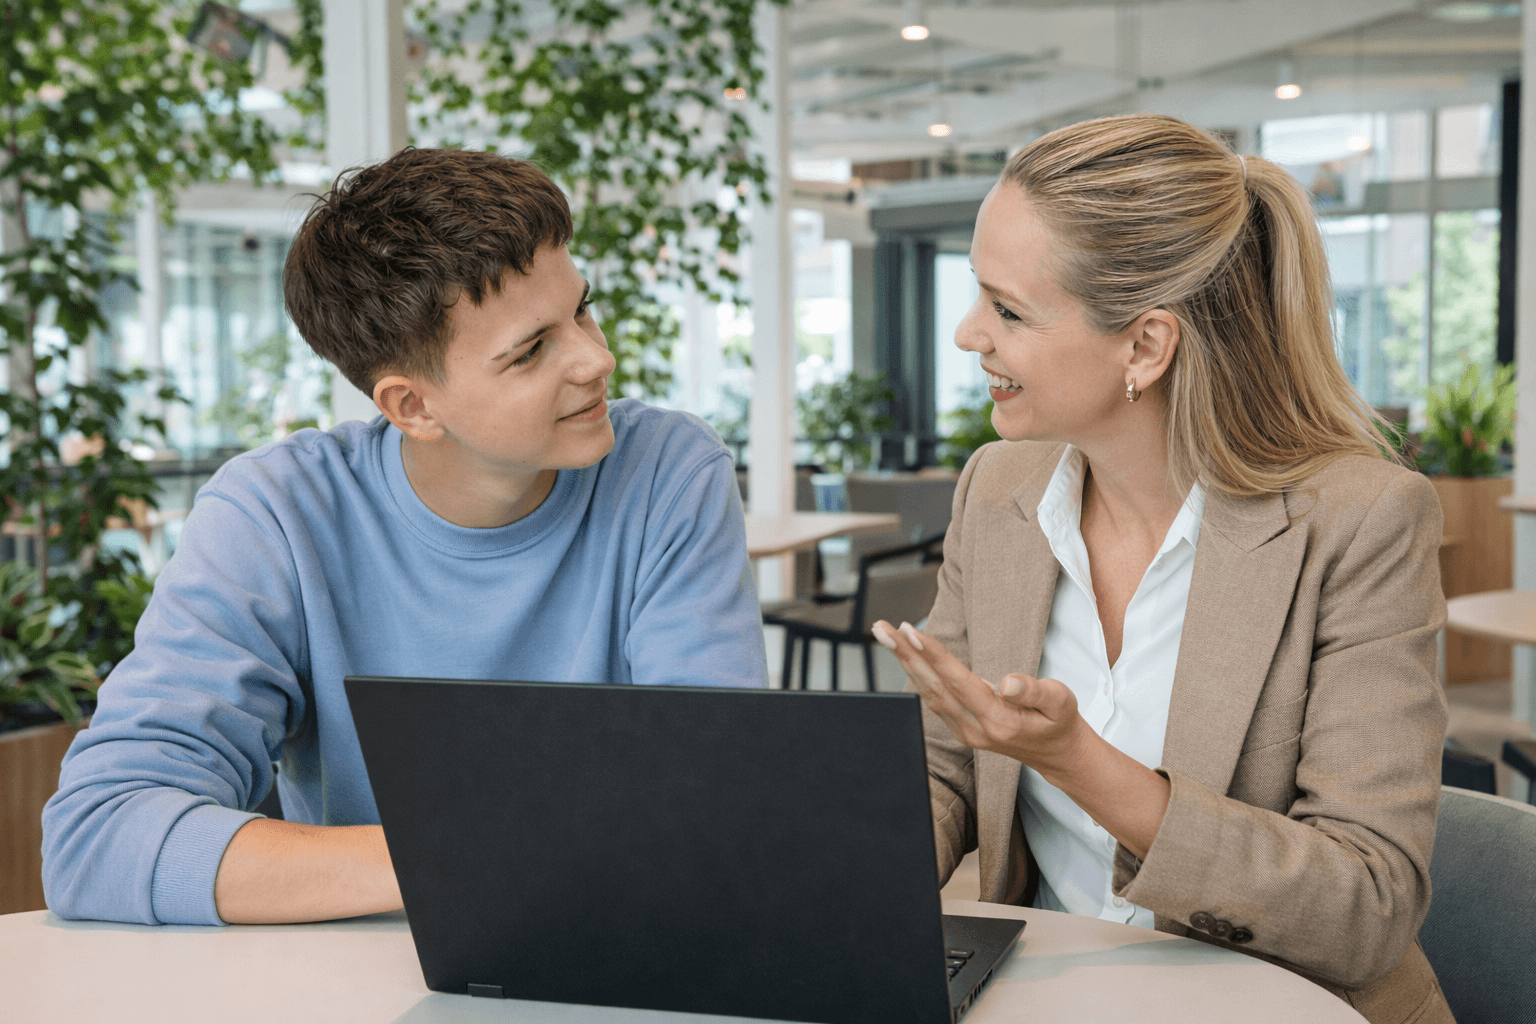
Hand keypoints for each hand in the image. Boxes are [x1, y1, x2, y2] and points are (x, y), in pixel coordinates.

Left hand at [872, 619, 1091, 783]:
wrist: (1057, 754)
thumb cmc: (1059, 721)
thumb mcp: (1061, 702)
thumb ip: (1034, 691)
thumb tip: (1007, 682)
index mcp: (999, 720)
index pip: (958, 682)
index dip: (933, 654)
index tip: (910, 631)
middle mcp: (975, 729)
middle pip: (933, 686)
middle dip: (905, 654)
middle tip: (882, 628)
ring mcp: (965, 731)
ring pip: (928, 692)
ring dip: (904, 662)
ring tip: (884, 634)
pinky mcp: (961, 729)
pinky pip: (933, 699)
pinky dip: (916, 675)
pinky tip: (904, 655)